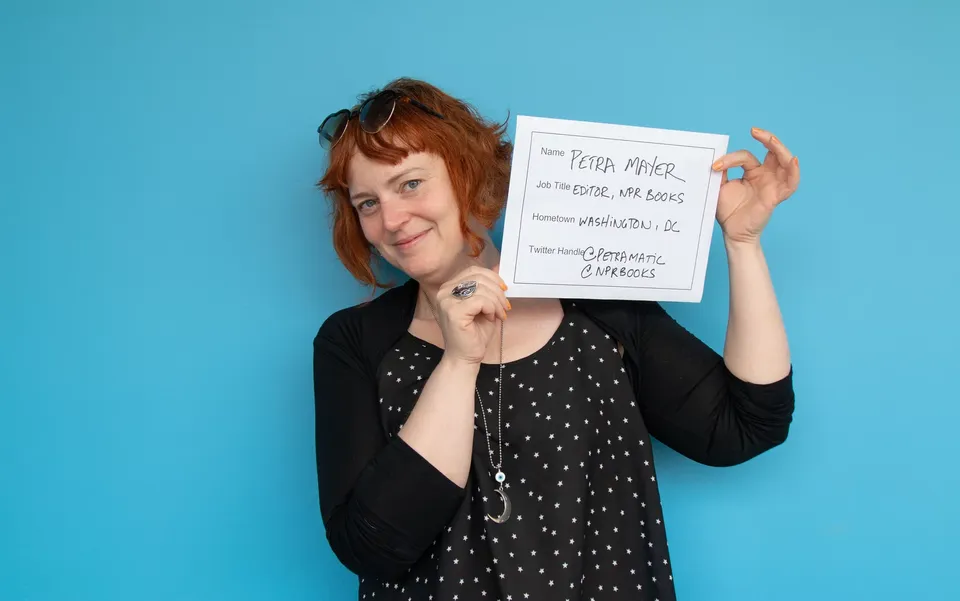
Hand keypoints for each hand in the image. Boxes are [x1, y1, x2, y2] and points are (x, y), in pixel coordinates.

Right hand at [430, 266, 509, 365]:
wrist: (465, 357)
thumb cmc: (474, 334)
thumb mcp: (485, 305)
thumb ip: (488, 287)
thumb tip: (498, 268)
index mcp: (449, 287)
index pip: (474, 271)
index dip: (492, 278)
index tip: (504, 290)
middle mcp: (444, 291)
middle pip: (478, 277)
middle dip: (497, 291)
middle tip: (505, 306)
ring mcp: (447, 301)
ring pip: (481, 288)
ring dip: (496, 301)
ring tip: (499, 314)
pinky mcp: (453, 311)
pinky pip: (480, 300)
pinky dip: (491, 308)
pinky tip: (491, 318)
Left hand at [712, 127, 800, 245]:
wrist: (732, 232)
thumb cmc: (728, 210)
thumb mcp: (720, 186)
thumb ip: (721, 171)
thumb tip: (715, 156)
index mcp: (754, 172)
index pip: (747, 157)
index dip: (731, 159)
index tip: (715, 166)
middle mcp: (767, 176)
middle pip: (774, 152)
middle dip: (767, 138)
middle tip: (754, 131)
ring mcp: (773, 185)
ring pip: (785, 162)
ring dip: (780, 149)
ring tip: (770, 140)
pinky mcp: (776, 196)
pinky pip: (791, 183)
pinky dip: (795, 171)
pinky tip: (793, 161)